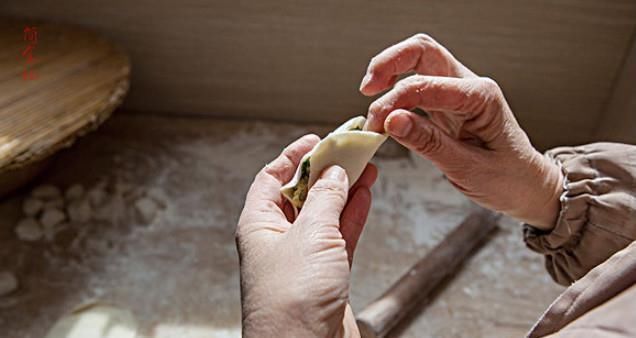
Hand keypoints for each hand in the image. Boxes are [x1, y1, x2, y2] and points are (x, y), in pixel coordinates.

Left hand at [236, 134, 377, 336]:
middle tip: (350, 151)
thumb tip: (334, 172)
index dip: (294, 157)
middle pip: (302, 193)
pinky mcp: (325, 275)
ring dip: (345, 191)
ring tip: (366, 168)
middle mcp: (278, 239)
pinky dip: (353, 216)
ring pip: (325, 214)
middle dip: (326, 171)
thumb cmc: (293, 299)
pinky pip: (340, 236)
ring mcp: (303, 258)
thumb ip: (325, 199)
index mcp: (259, 225)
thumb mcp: (311, 236)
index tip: (317, 140)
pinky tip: (366, 196)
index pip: (272, 178)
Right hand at [360, 34, 562, 228]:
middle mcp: (469, 86)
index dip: (395, 101)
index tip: (377, 125)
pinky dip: (395, 94)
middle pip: (422, 52)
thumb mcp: (468, 169)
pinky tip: (385, 114)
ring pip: (417, 62)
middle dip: (389, 63)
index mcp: (481, 96)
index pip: (426, 85)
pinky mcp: (446, 105)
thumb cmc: (508, 179)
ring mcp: (457, 93)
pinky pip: (416, 87)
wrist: (527, 187)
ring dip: (389, 75)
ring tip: (372, 105)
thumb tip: (392, 121)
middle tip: (367, 89)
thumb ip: (429, 143)